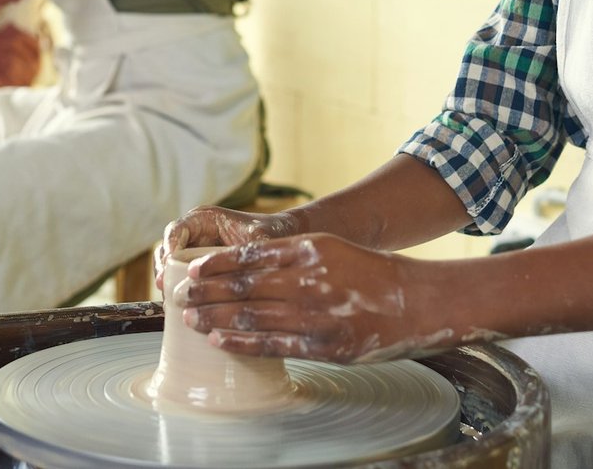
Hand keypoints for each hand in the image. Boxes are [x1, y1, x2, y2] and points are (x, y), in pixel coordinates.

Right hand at [156, 204, 300, 292]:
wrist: (281, 239)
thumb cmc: (271, 232)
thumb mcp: (262, 238)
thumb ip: (250, 247)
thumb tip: (242, 267)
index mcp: (204, 219)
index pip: (176, 229)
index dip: (169, 247)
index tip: (169, 266)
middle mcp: (195, 233)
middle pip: (166, 249)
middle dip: (162, 268)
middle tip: (164, 287)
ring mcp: (195, 252)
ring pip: (169, 265)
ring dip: (167, 282)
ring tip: (169, 300)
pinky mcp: (199, 269)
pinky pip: (181, 278)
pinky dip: (178, 290)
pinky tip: (180, 308)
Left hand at [181, 233, 450, 364]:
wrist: (413, 302)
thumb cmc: (367, 272)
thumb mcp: (329, 247)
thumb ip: (289, 253)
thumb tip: (243, 264)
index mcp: (308, 250)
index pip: (249, 257)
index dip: (216, 266)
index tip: (191, 271)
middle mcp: (308, 280)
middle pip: (244, 288)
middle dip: (206, 294)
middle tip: (178, 297)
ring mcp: (314, 315)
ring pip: (252, 317)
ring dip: (215, 318)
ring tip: (190, 319)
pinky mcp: (322, 345)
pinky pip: (271, 345)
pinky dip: (240, 342)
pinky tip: (219, 340)